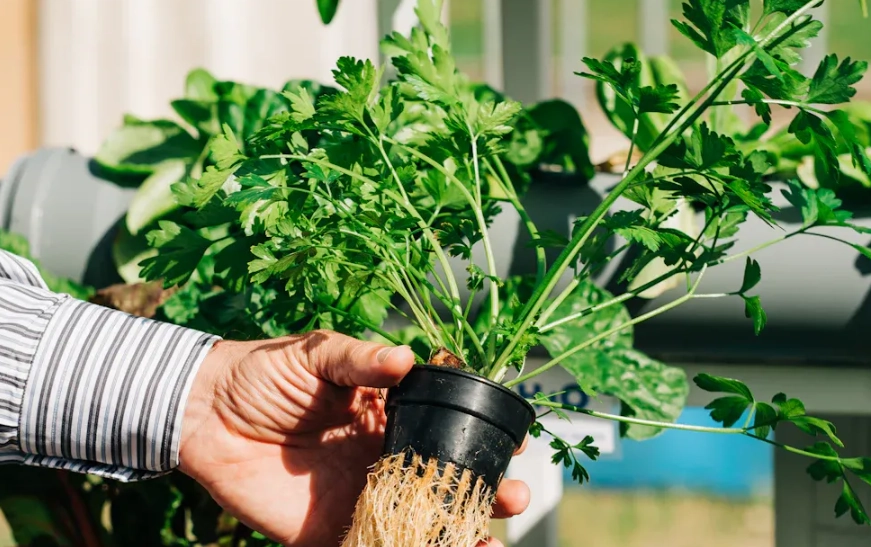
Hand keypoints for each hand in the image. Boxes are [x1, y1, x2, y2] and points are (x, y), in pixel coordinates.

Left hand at [178, 330, 529, 545]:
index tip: (517, 443)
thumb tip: (408, 359)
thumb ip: (360, 360)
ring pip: (418, 522)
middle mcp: (381, 458)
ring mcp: (358, 497)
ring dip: (457, 533)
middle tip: (513, 496)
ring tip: (490, 540)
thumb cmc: (262, 372)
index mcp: (386, 414)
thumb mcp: (316, 353)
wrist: (203, 413)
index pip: (445, 428)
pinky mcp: (328, 531)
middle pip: (443, 481)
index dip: (481, 436)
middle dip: (483, 491)